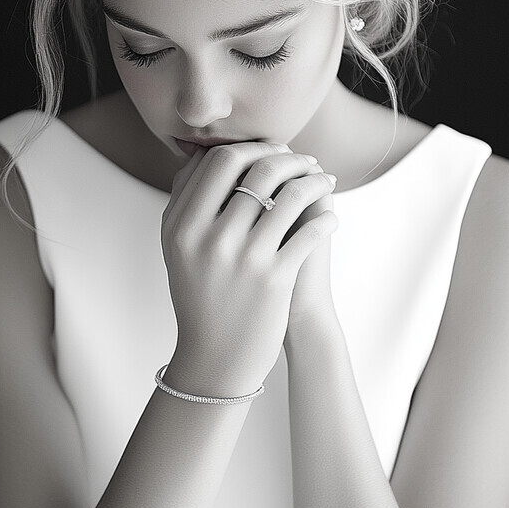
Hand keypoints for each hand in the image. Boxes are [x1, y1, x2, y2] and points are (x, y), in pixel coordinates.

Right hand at [160, 142, 337, 396]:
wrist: (215, 359)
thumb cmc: (200, 297)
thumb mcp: (179, 249)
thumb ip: (188, 202)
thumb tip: (211, 154)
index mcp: (182, 225)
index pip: (219, 161)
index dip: (251, 148)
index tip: (270, 152)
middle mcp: (208, 236)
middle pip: (256, 168)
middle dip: (286, 156)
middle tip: (304, 159)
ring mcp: (242, 257)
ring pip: (289, 194)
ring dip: (315, 180)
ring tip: (325, 181)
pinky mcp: (273, 279)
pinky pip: (310, 231)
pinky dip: (325, 218)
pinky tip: (329, 218)